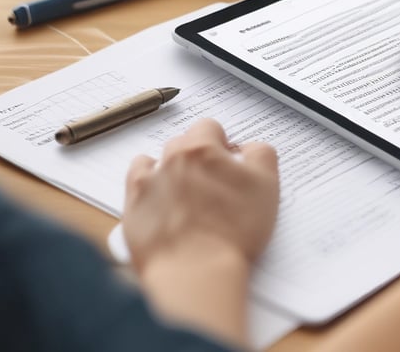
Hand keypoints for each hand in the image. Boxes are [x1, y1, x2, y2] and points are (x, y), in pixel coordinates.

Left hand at [122, 118, 278, 272]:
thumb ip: (261, 154)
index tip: (227, 163)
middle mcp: (170, 160)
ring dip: (171, 170)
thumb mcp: (267, 186)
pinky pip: (136, 181)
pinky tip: (161, 198)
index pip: (209, 127)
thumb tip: (249, 148)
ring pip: (158, 161)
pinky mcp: (133, 206)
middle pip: (183, 143)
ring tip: (187, 196)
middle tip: (213, 184)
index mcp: (201, 149)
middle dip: (197, 157)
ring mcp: (148, 183)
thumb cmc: (233, 232)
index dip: (221, 144)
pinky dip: (148, 184)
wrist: (196, 271)